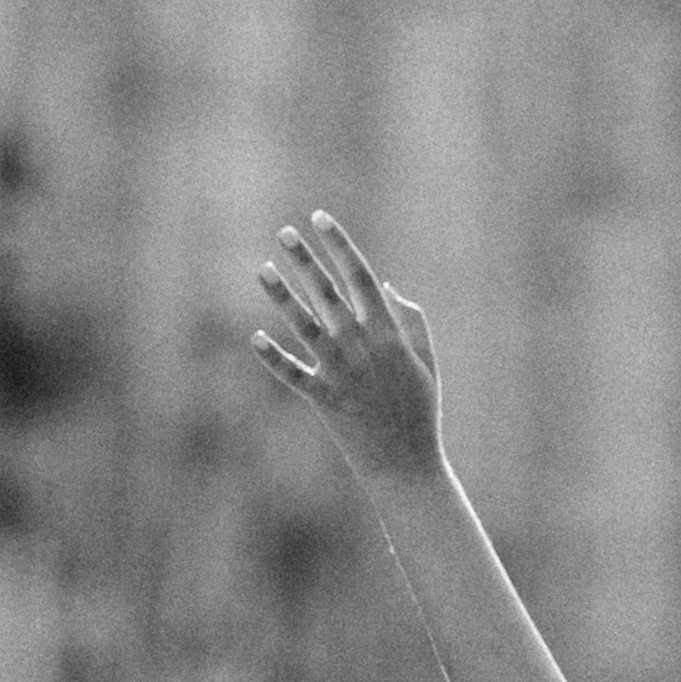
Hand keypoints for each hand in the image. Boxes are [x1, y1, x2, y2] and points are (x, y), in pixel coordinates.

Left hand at [252, 212, 445, 492]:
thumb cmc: (420, 409)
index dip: (339, 244)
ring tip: (263, 269)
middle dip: (306, 259)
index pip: (360, 275)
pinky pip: (292, 374)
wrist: (407, 464)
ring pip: (304, 325)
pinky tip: (254, 337)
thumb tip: (386, 285)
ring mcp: (340, 371)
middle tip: (285, 232)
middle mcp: (361, 345)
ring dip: (282, 296)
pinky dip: (273, 358)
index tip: (321, 217)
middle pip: (328, 292)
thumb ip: (411, 319)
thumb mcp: (426, 360)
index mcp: (389, 331)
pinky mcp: (322, 399)